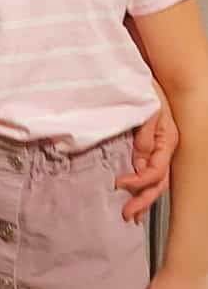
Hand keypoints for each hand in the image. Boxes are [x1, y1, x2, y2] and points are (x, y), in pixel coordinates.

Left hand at [116, 98, 178, 222]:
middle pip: (158, 182)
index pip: (156, 171)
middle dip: (143, 200)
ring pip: (155, 180)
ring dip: (143, 197)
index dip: (138, 181)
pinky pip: (147, 169)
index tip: (119, 183)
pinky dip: (140, 184)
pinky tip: (133, 193)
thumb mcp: (147, 108)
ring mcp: (157, 147)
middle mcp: (165, 147)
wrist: (141, 74)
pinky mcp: (147, 144)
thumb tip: (139, 162)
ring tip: (131, 214)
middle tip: (127, 215)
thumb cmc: (145, 87)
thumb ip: (145, 135)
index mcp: (168, 140)